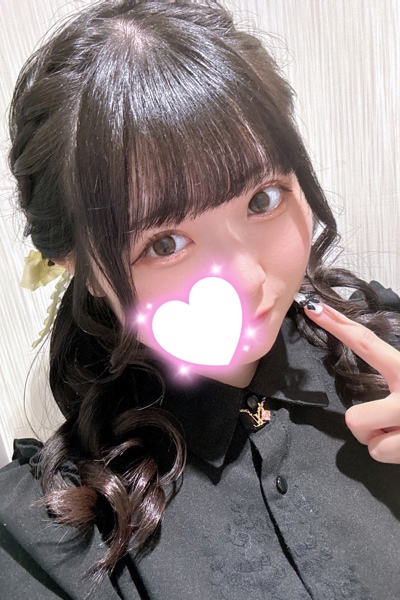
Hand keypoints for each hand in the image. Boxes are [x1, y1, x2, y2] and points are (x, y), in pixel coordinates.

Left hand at [303, 300, 399, 463]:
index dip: (339, 326)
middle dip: (366, 426)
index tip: (314, 309)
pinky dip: (394, 454)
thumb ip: (394, 371)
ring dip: (382, 441)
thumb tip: (367, 355)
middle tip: (386, 423)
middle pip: (355, 419)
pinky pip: (382, 456)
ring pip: (369, 443)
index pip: (367, 344)